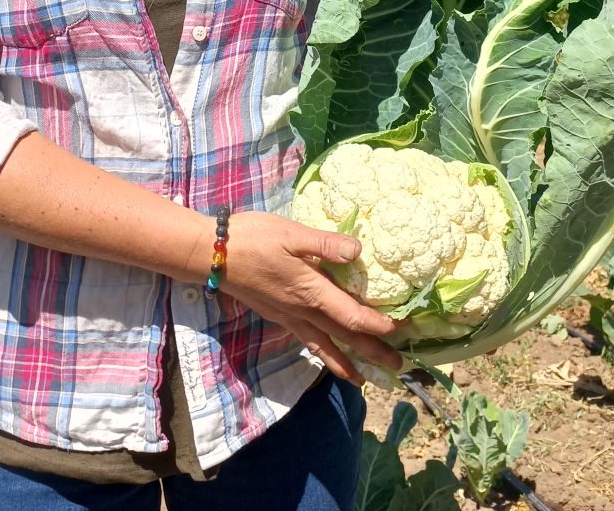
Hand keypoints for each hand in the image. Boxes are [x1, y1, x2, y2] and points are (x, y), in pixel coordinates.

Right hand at [216, 211, 404, 383]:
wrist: (211, 255)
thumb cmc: (252, 238)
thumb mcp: (290, 233)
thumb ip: (324, 244)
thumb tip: (358, 251)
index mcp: (310, 291)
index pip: (351, 316)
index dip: (378, 325)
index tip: (402, 328)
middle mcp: (302, 311)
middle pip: (344, 338)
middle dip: (372, 352)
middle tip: (398, 366)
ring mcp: (289, 317)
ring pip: (325, 347)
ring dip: (348, 363)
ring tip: (366, 379)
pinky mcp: (278, 316)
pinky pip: (307, 342)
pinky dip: (324, 354)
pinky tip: (328, 355)